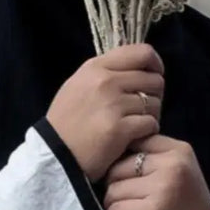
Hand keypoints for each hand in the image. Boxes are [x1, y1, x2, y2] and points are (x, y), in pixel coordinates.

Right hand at [46, 44, 163, 181]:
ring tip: (136, 126)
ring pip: (155, 103)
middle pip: (154, 80)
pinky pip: (151, 124)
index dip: (155, 65)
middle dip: (154, 96)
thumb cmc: (65, 124)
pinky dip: (147, 132)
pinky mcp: (120, 129)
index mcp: (96, 67)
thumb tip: (135, 71)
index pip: (142, 53)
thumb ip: (104, 74)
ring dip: (151, 116)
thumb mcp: (78, 86)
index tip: (154, 77)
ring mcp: (113, 105)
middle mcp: (106, 82)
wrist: (54, 156)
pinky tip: (135, 138)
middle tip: (143, 110)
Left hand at [103, 135, 209, 209]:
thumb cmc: (186, 203)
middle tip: (129, 197)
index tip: (132, 175)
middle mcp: (173, 166)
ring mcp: (163, 189)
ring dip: (115, 202)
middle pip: (120, 166)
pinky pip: (116, 208)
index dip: (126, 160)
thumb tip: (116, 146)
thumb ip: (155, 154)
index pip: (136, 142)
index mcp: (179, 150)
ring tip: (130, 209)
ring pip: (114, 188)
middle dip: (117, 183)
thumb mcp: (180, 169)